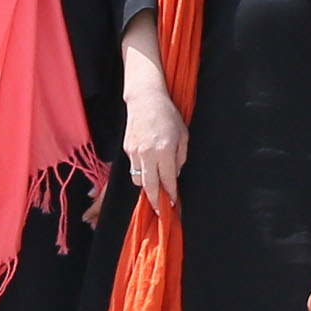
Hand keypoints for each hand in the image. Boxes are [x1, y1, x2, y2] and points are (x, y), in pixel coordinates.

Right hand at [121, 81, 188, 211]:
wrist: (146, 100)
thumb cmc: (168, 115)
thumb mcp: (183, 136)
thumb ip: (180, 158)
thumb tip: (174, 175)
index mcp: (165, 150)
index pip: (168, 180)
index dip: (170, 193)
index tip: (172, 202)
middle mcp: (147, 154)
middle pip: (149, 187)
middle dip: (155, 201)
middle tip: (160, 210)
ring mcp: (134, 152)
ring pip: (138, 180)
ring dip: (147, 187)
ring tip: (155, 190)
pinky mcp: (127, 149)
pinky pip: (133, 168)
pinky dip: (141, 173)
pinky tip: (148, 169)